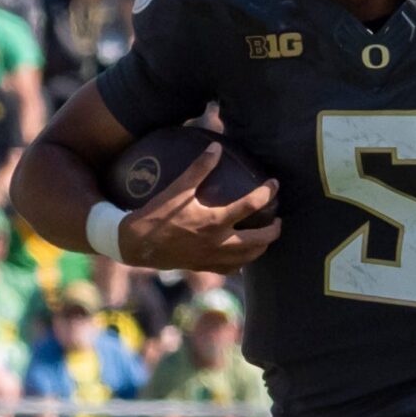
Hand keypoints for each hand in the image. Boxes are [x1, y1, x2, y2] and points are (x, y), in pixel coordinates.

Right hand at [117, 143, 281, 270]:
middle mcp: (219, 243)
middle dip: (275, 230)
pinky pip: (232, 269)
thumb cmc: (156, 214)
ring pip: (249, 257)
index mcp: (215, 222)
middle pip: (260, 240)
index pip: (251, 205)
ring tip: (266, 237)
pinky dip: (243, 261)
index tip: (275, 184)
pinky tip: (243, 255)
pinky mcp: (205, 267)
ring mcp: (213, 258)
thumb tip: (216, 147)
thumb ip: (199, 168)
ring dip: (262, 247)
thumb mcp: (177, 188)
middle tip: (278, 219)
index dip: (267, 193)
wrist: (137, 245)